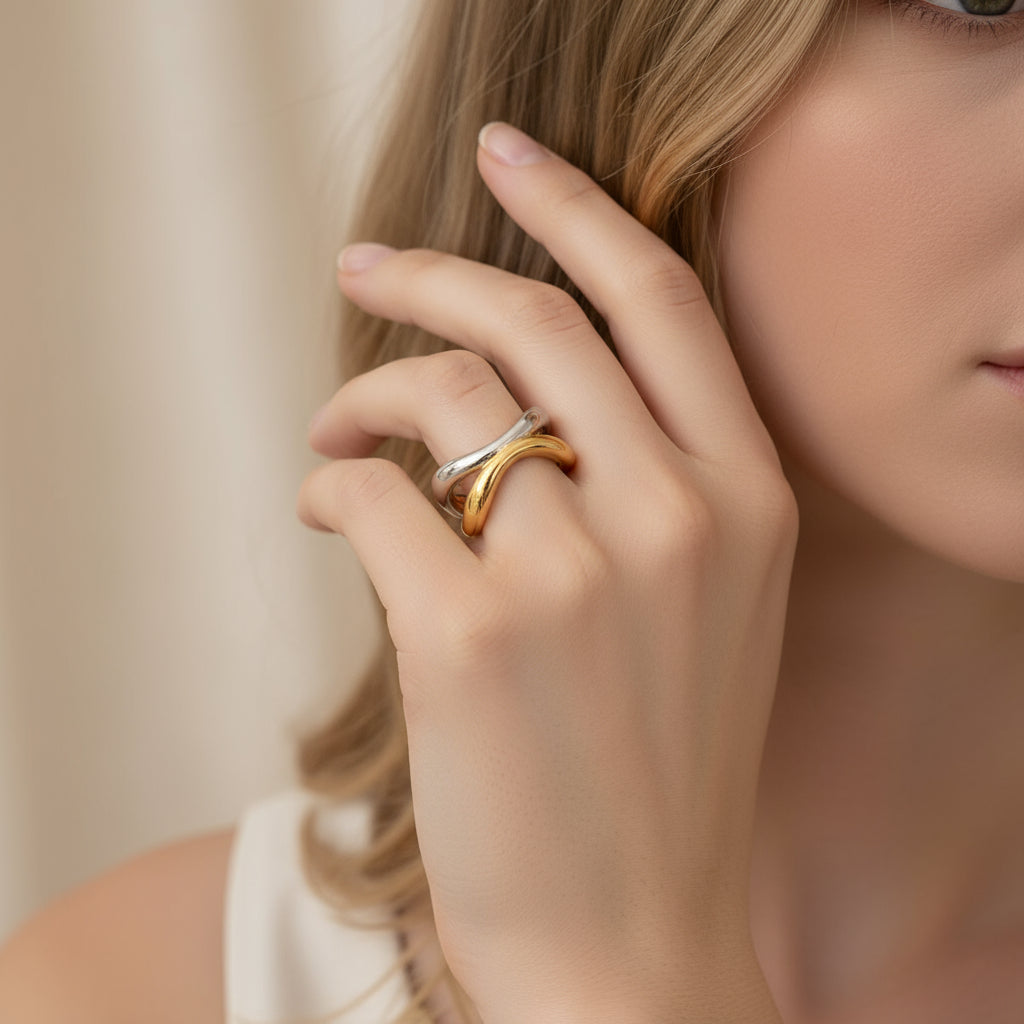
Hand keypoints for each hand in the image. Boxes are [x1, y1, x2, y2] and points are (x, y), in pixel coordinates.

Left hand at [297, 122, 796, 1023]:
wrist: (635, 936)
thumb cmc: (658, 763)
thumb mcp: (705, 601)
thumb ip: (646, 479)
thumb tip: (507, 381)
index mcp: (748, 496)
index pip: (660, 298)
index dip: (576, 205)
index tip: (506, 153)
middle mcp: (678, 513)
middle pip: (531, 317)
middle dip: (428, 271)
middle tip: (360, 266)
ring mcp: (578, 572)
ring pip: (438, 396)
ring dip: (362, 397)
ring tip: (333, 433)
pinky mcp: (473, 635)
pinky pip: (370, 494)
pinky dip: (329, 482)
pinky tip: (325, 506)